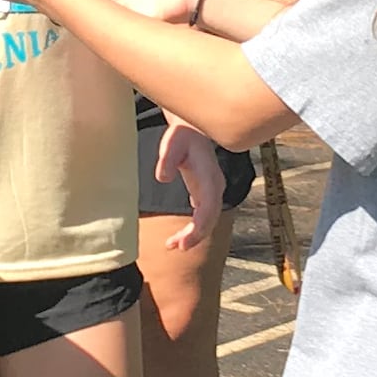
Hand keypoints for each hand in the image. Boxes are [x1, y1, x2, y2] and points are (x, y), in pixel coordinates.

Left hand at [152, 120, 226, 252]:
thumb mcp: (172, 143)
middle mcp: (214, 187)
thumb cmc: (182, 136)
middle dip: (196, 235)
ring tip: (172, 245)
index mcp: (209, 176)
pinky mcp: (204, 195)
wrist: (192, 130)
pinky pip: (202, 217)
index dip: (200, 225)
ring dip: (193, 235)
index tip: (187, 239)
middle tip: (176, 246)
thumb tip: (162, 178)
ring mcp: (211, 192)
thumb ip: (167, 159)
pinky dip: (192, 230)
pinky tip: (177, 239)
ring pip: (207, 220)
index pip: (210, 206)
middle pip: (210, 218)